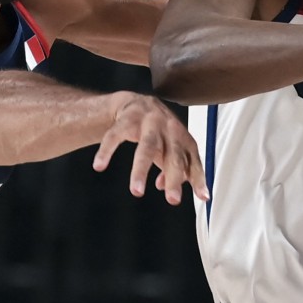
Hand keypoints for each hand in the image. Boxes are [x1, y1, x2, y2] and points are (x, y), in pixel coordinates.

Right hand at [92, 92, 208, 204]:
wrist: (138, 102)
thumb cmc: (160, 132)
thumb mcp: (171, 150)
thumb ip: (175, 170)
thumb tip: (167, 188)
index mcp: (183, 138)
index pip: (193, 160)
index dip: (199, 178)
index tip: (203, 197)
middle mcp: (169, 128)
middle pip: (173, 154)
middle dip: (174, 177)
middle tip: (173, 200)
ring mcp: (148, 122)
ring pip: (146, 147)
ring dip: (141, 170)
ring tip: (136, 191)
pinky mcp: (127, 119)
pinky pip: (115, 136)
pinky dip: (106, 151)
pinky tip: (99, 165)